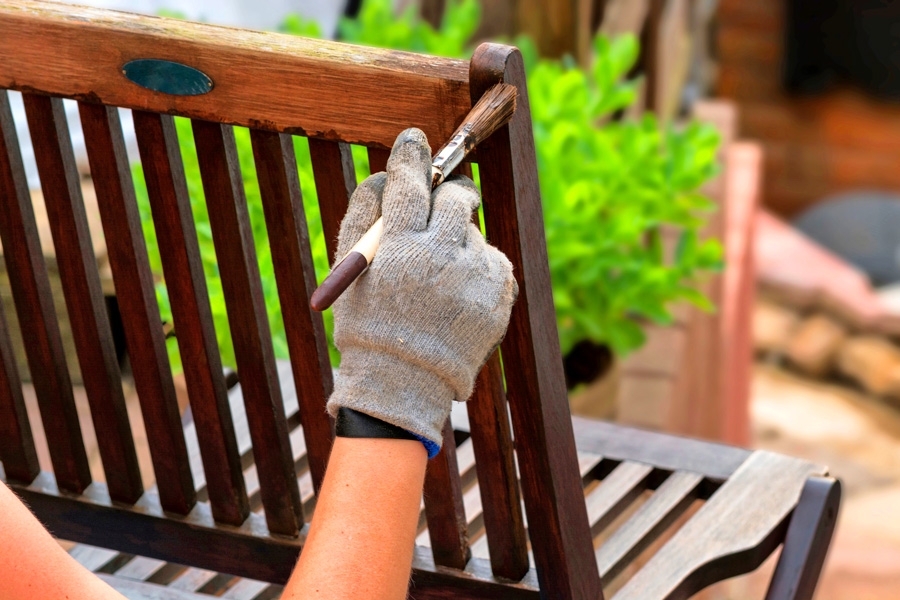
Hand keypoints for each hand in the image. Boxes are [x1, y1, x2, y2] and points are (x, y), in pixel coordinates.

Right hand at [326, 128, 517, 452]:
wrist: (405, 383)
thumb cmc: (370, 323)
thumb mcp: (350, 272)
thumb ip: (363, 216)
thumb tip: (384, 175)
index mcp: (399, 248)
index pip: (409, 183)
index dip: (411, 157)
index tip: (414, 141)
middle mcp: (441, 255)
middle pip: (457, 196)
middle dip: (448, 194)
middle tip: (440, 206)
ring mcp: (476, 275)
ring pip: (474, 230)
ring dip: (458, 240)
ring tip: (440, 276)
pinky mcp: (500, 292)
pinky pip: (493, 259)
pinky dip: (477, 267)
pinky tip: (458, 294)